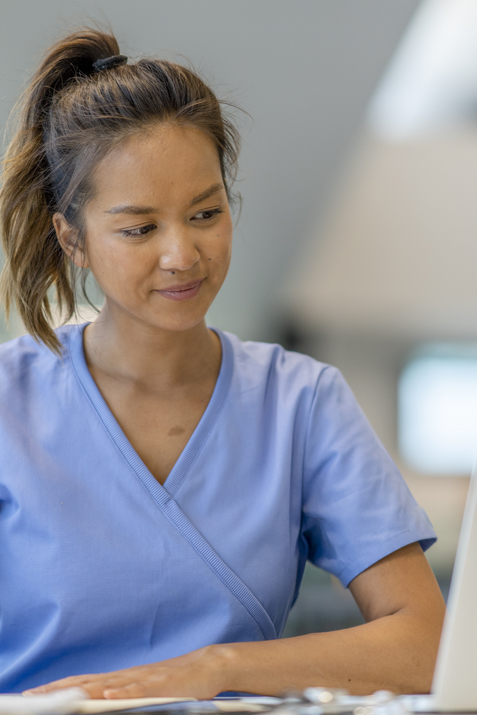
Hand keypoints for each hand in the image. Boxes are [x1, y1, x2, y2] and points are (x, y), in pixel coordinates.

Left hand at [23, 646, 223, 699]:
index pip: (82, 683)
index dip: (57, 689)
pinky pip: (138, 689)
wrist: (207, 666)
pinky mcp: (161, 684)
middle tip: (32, 698)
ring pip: (107, 685)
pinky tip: (107, 696)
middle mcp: (126, 677)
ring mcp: (142, 679)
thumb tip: (100, 703)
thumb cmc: (175, 683)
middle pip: (86, 683)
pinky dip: (122, 692)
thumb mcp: (144, 692)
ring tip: (58, 699)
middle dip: (58, 691)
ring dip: (81, 692)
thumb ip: (122, 697)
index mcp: (121, 680)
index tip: (33, 696)